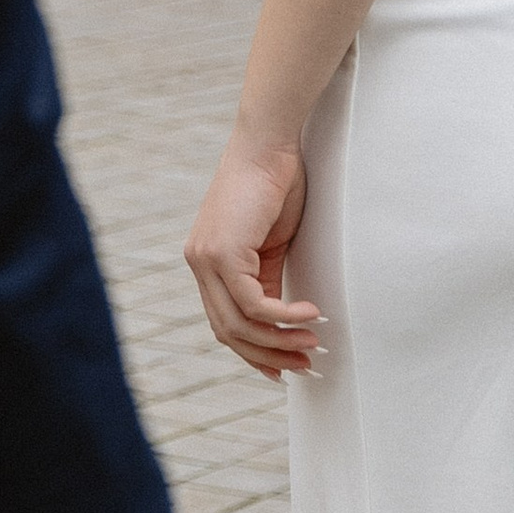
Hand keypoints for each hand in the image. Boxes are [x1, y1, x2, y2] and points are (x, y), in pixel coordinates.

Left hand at [184, 135, 320, 379]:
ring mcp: (205, 259)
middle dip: (269, 354)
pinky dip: (284, 316)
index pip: (225, 322)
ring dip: (281, 341)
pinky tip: (310, 315)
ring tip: (314, 343)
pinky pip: (253, 304)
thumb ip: (267, 280)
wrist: (269, 144)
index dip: (254, 350)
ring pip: (239, 324)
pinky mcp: (222, 253)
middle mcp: (199, 263)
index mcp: (207, 262)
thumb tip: (280, 320)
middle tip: (306, 365)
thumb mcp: (271, 244)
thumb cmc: (275, 184)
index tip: (284, 368)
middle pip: (228, 332)